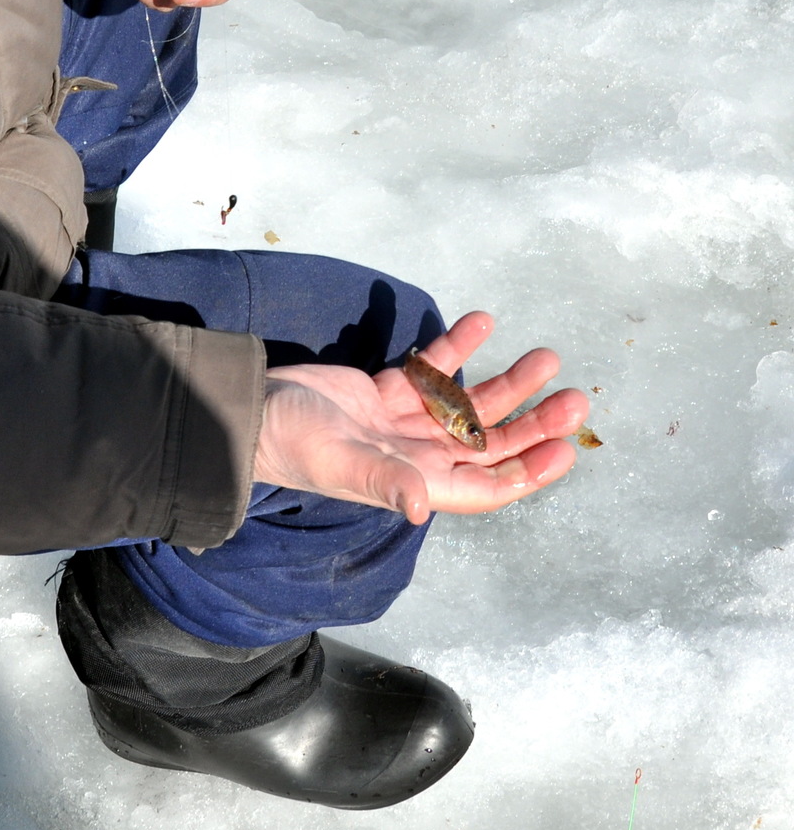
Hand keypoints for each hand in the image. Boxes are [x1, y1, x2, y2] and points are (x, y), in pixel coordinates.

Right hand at [252, 312, 587, 524]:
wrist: (253, 410)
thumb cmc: (293, 445)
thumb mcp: (340, 463)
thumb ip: (385, 481)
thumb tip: (421, 508)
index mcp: (418, 479)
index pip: (489, 483)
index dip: (530, 470)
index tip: (566, 448)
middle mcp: (419, 454)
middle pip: (492, 442)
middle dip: (534, 422)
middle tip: (575, 397)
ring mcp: (404, 421)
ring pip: (471, 404)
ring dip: (508, 383)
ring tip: (545, 356)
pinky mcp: (386, 390)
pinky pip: (432, 368)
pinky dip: (457, 347)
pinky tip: (482, 321)